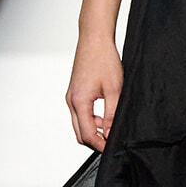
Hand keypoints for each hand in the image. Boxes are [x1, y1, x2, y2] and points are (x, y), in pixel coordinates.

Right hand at [66, 37, 123, 151]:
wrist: (94, 39)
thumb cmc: (104, 59)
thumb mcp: (114, 90)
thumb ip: (112, 115)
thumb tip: (111, 134)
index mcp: (79, 102)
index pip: (87, 135)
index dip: (101, 145)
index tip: (113, 147)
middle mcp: (71, 101)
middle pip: (80, 134)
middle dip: (96, 140)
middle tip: (113, 140)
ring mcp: (71, 97)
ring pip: (79, 125)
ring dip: (94, 129)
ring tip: (111, 124)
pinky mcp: (74, 93)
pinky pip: (80, 114)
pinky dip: (91, 120)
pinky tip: (105, 115)